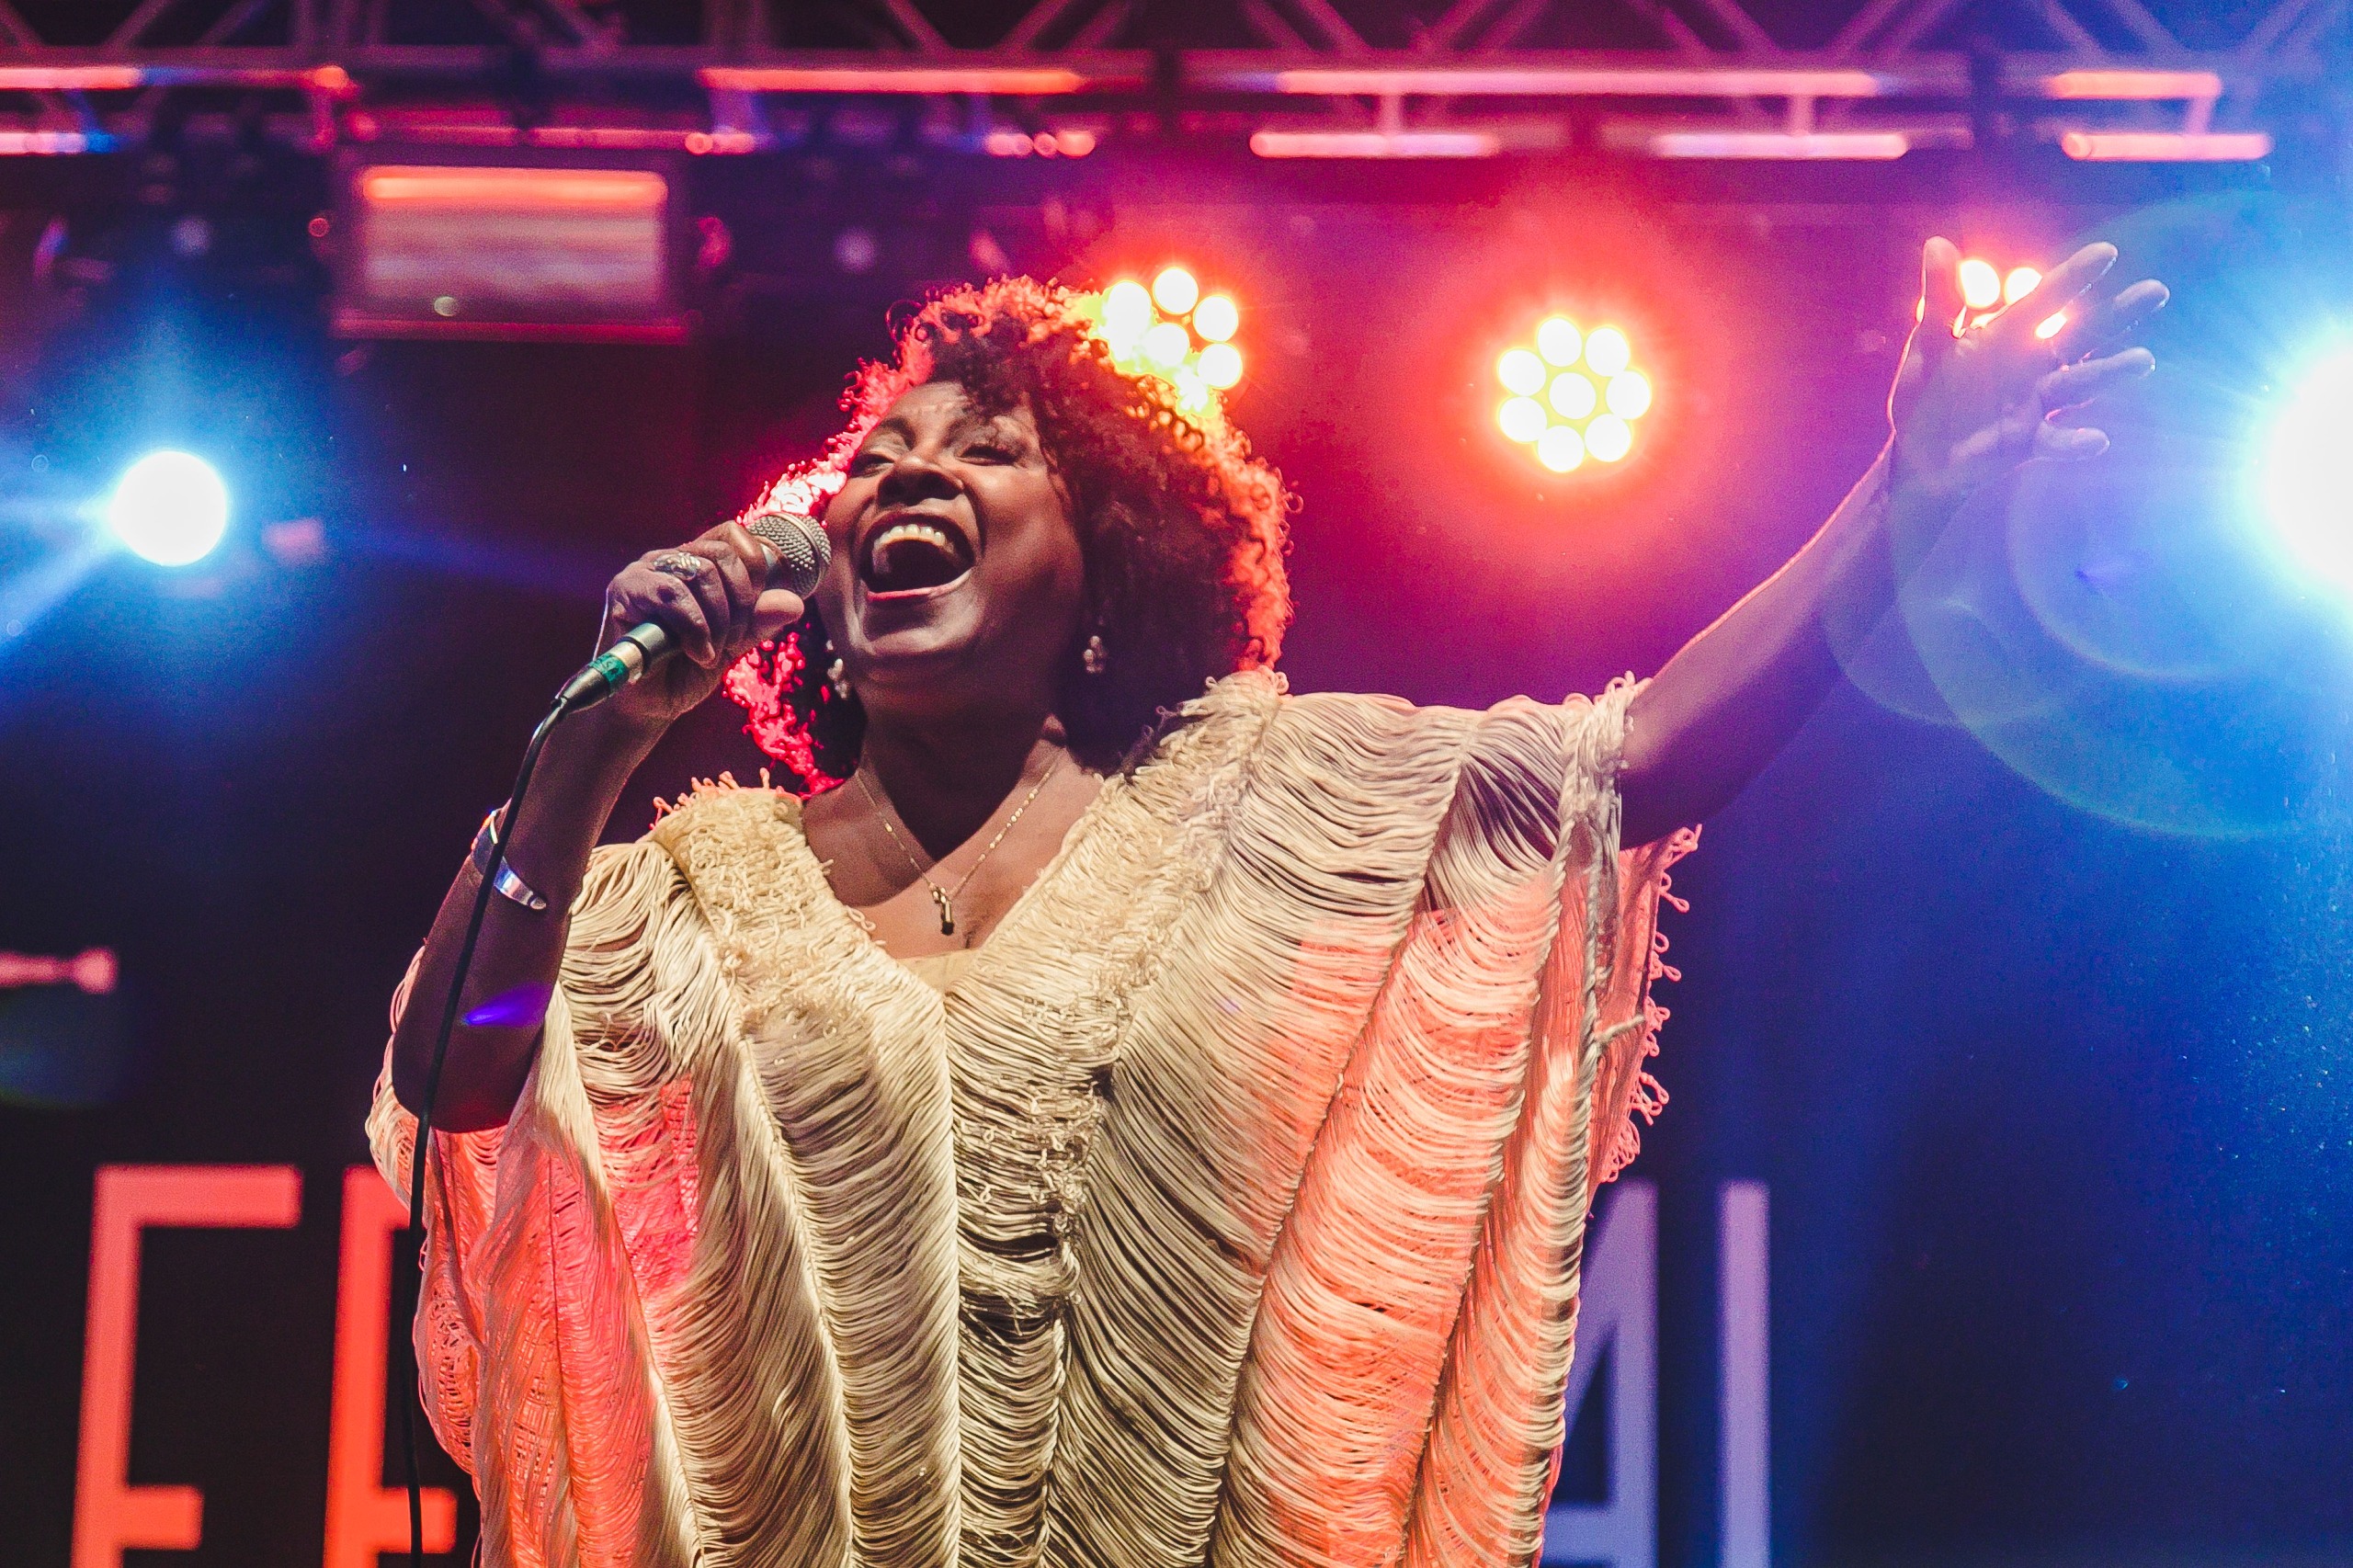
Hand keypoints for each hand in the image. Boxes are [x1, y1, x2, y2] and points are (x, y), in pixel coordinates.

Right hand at [594, 520, 805, 732]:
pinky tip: (697, 653)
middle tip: (732, 640)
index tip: (752, 612)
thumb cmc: (686, 671)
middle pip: (723, 554)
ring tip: (711, 652)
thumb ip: (759, 621)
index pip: (732, 535)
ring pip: (702, 573)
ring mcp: (644, 572)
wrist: (648, 707)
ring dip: (719, 620)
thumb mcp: (733, 644)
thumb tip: (795, 603)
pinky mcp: (625, 591)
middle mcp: (668, 560)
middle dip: (741, 604)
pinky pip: (672, 594)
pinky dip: (695, 628)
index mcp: (694, 563)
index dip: (754, 568)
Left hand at [1889, 237, 2167, 510]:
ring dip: (2109, 372)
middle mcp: (2031, 363)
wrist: (1920, 452)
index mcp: (2008, 334)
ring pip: (2079, 383)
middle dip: (2117, 314)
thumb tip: (1938, 244)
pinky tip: (2096, 441)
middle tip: (2156, 291)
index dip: (2073, 278)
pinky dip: (2074, 442)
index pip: (2045, 300)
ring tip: (2143, 360)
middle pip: (2081, 333)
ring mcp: (2034, 402)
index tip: (2106, 253)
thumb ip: (1940, 300)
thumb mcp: (1929, 344)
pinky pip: (2055, 440)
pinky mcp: (2027, 441)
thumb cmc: (1924, 391)